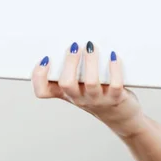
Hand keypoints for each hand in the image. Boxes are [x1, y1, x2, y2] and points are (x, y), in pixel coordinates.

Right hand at [31, 41, 146, 136]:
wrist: (122, 117)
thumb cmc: (100, 96)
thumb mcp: (82, 86)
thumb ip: (75, 70)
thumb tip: (75, 42)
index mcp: (67, 94)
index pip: (43, 91)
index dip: (39, 76)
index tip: (46, 59)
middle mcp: (79, 98)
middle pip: (66, 83)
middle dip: (70, 62)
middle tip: (75, 46)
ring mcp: (98, 99)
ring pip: (90, 82)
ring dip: (91, 61)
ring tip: (92, 47)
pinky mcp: (116, 98)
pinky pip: (115, 84)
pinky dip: (114, 68)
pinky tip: (113, 57)